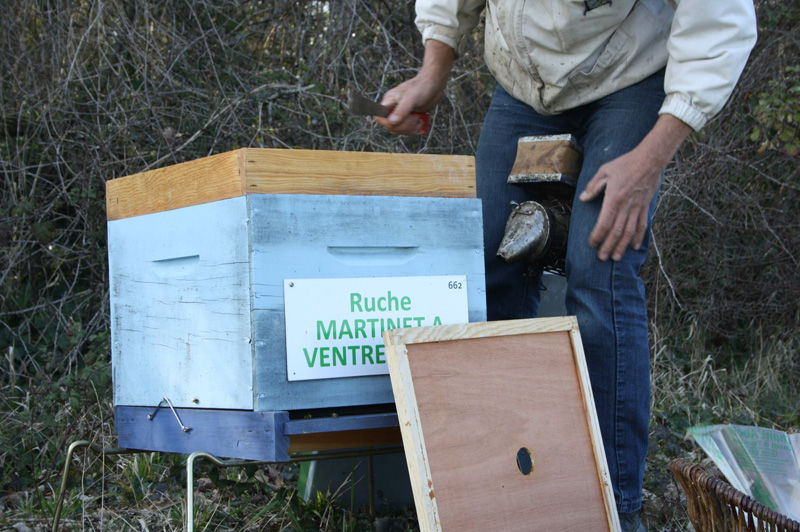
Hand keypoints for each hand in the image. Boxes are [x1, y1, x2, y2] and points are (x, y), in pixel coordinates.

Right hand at [374, 39, 454, 135]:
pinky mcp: (409, 117)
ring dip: (409, 129)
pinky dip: (414, 129)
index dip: (387, 123)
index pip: (379, 117)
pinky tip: (421, 122)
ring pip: (399, 129)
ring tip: (419, 120)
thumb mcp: (411, 98)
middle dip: (403, 126)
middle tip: (415, 118)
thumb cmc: (422, 87)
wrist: (434, 84)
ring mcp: (401, 113)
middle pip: (390, 126)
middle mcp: (393, 108)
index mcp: (389, 101)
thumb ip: (401, 110)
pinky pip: (407, 130)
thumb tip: (391, 122)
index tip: (399, 120)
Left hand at [579, 114, 691, 260]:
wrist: (650, 159)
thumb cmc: (625, 163)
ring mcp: (637, 208)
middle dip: (608, 246)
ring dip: (622, 246)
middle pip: (616, 232)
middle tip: (602, 258)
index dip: (597, 235)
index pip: (604, 223)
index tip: (592, 243)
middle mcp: (626, 207)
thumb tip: (583, 198)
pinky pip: (642, 225)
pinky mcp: (645, 206)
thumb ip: (593, 186)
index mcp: (614, 199)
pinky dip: (638, 237)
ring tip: (616, 257)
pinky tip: (634, 246)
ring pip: (629, 232)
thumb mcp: (604, 171)